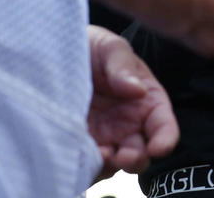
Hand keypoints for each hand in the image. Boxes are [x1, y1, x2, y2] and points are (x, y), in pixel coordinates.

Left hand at [87, 25, 177, 179]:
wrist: (48, 53)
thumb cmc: (89, 46)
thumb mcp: (109, 46)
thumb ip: (123, 65)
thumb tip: (137, 91)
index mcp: (145, 99)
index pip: (163, 125)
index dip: (165, 139)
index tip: (157, 147)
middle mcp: (128, 123)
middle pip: (142, 152)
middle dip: (136, 159)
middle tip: (123, 156)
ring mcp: (104, 137)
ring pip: (115, 164)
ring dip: (111, 165)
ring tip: (99, 154)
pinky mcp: (77, 145)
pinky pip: (86, 165)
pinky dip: (86, 166)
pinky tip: (78, 155)